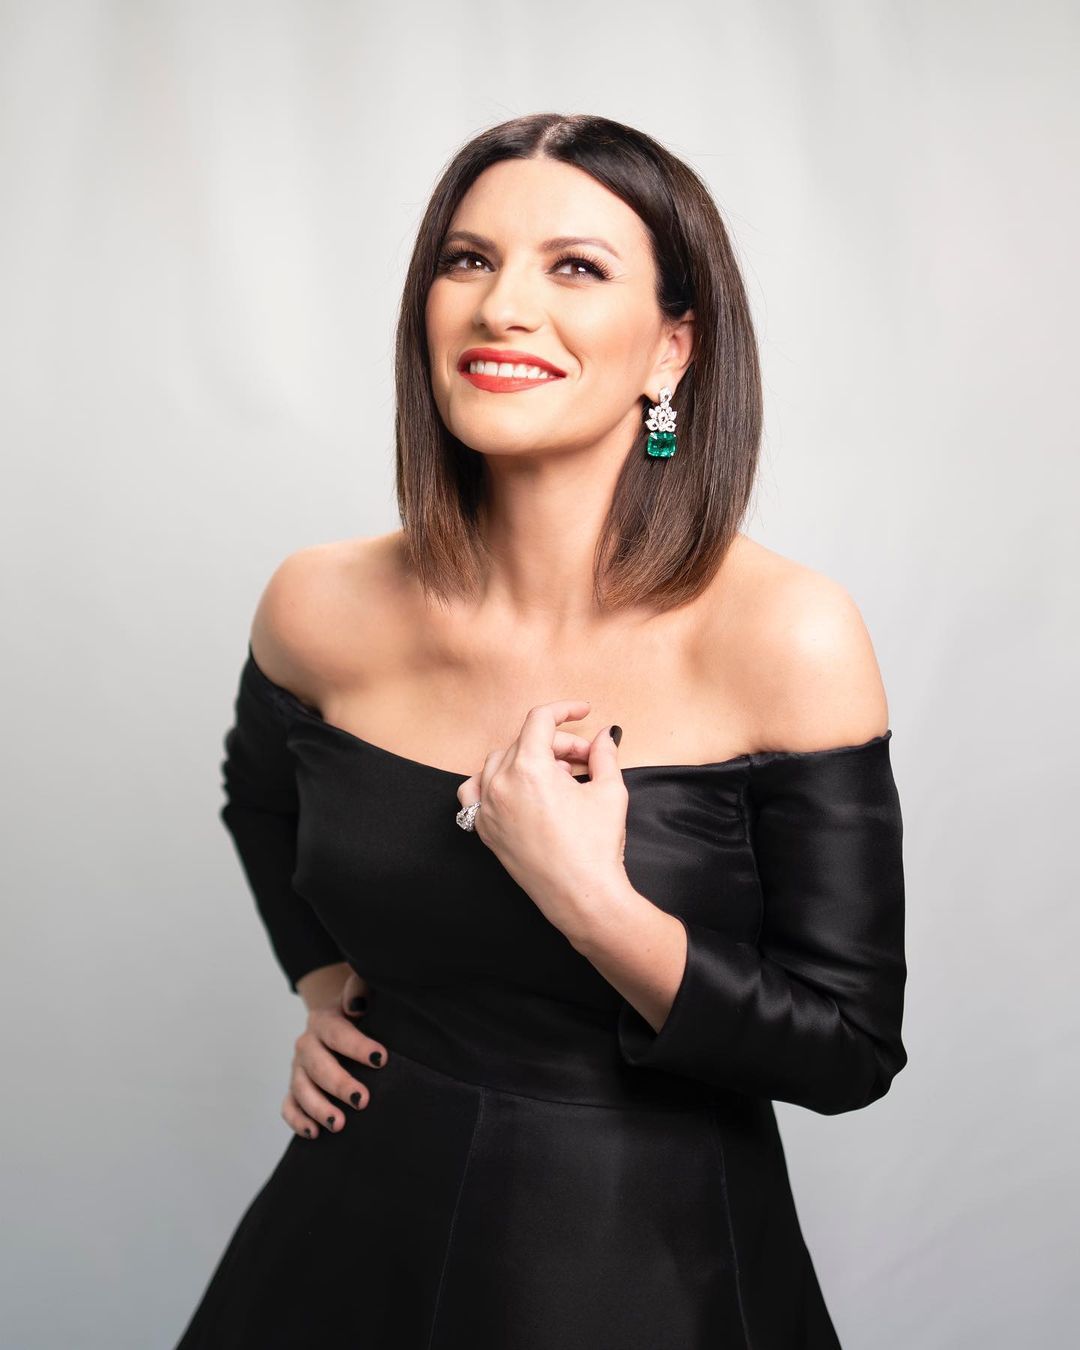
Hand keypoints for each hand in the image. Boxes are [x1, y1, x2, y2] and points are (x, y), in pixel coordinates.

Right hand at [281, 970, 390, 1138]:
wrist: (337, 1019)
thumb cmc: (358, 1010)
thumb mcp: (361, 993)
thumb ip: (360, 990)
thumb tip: (357, 1004)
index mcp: (324, 1020)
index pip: (337, 1033)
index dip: (357, 1046)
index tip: (380, 1059)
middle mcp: (307, 1044)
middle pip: (319, 1066)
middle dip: (339, 1084)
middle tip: (363, 1100)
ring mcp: (298, 1068)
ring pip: (302, 1089)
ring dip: (318, 1108)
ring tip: (339, 1124)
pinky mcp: (295, 1088)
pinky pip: (290, 1105)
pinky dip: (298, 1120)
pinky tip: (314, 1133)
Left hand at [455, 701, 629, 941]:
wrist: (581, 896)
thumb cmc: (596, 846)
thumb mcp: (609, 791)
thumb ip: (603, 754)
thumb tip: (605, 734)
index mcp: (528, 769)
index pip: (540, 720)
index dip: (565, 710)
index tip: (583, 713)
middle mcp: (500, 784)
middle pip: (525, 742)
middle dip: (559, 745)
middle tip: (586, 760)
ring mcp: (487, 808)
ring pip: (499, 762)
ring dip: (528, 760)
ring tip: (559, 779)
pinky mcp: (484, 829)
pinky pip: (476, 791)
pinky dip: (494, 782)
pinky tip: (519, 790)